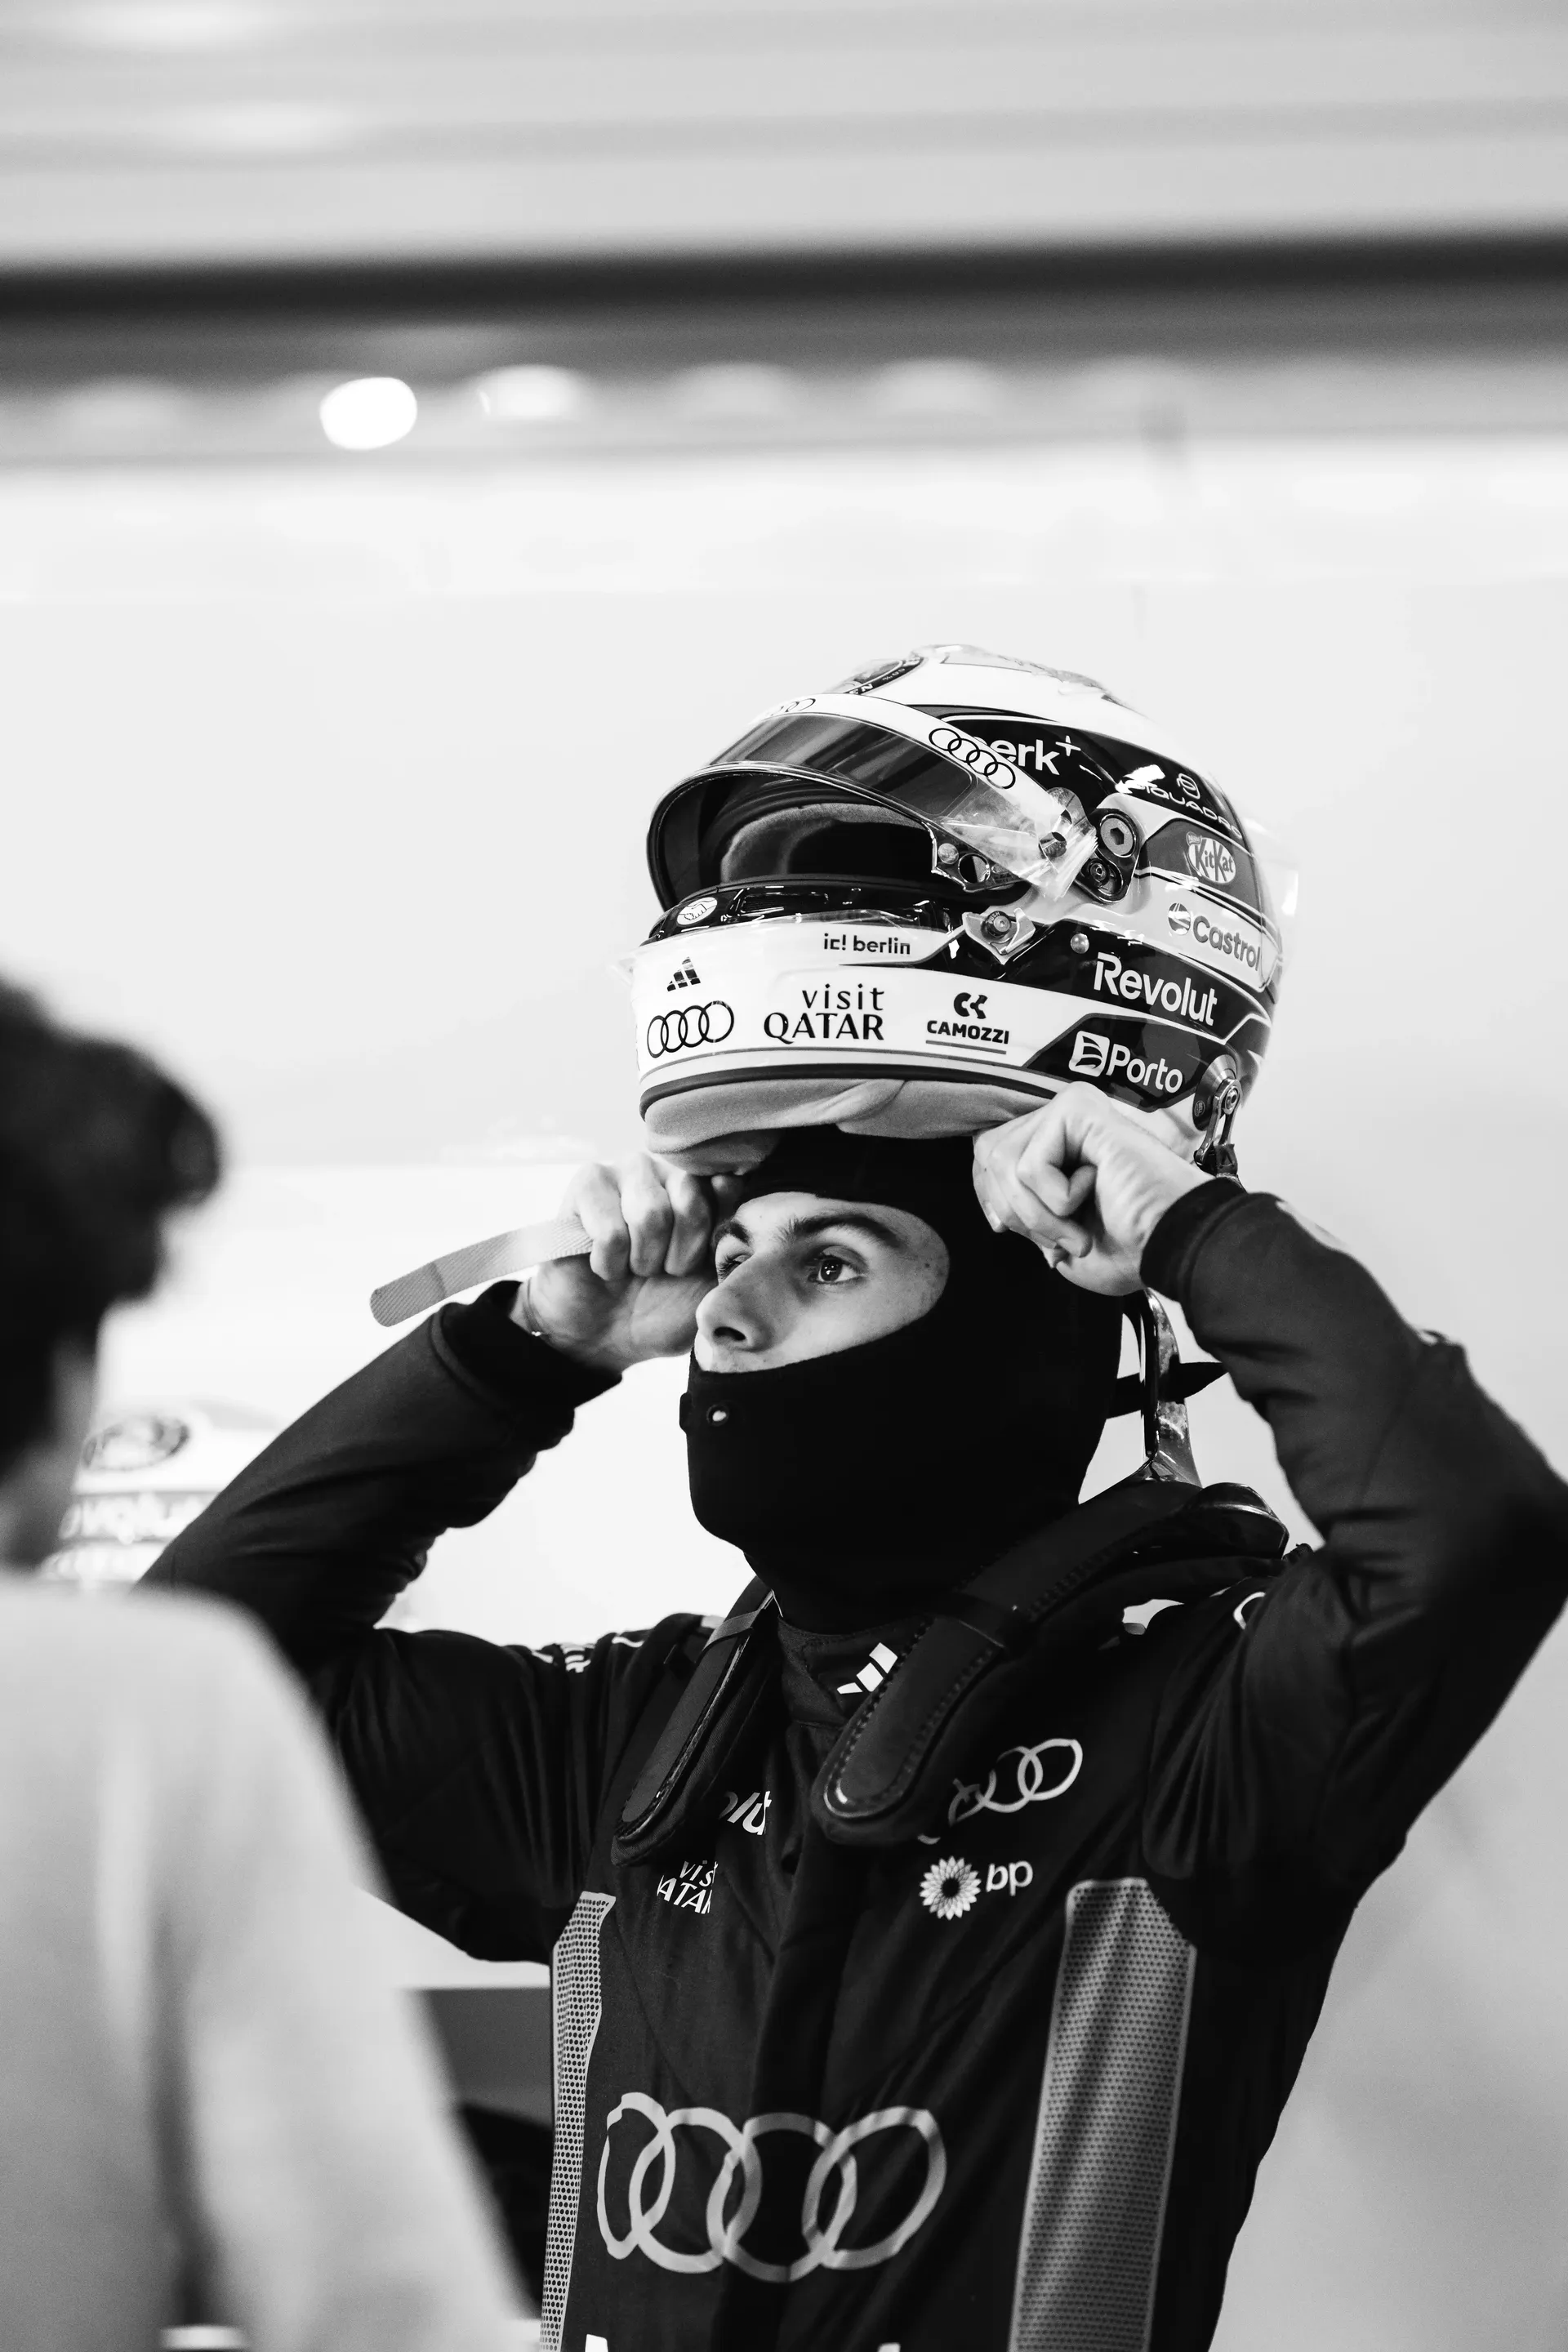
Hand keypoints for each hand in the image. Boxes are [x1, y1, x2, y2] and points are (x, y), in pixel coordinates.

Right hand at [516, 1156, 740, 1374]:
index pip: (727, 1185)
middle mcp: (669, 1167)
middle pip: (690, 1198)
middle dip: (680, 1253)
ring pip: (649, 1214)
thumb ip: (731, 1232)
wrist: (609, 1337)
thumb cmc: (665, 1305)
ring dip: (642, 1260)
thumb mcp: (714, 1279)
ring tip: (633, 1268)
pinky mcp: (587, 1182)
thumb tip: (729, 1180)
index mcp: (706, 1185)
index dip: (711, 1239)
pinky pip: (610, 1231)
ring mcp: (626, 1170)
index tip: (699, 1263)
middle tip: (663, 1271)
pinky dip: (609, 1264)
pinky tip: (604, 1265)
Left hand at [971, 1084, 1209, 1294]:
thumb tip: (993, 1202)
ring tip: (1079, 1227)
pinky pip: (1028, 1164)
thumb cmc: (1131, 1245)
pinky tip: (1096, 1192)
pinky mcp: (1077, 1109)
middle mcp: (1062, 1117)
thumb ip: (1021, 1210)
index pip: (989, 1153)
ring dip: (1039, 1214)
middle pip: (987, 1155)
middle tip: (1063, 1235)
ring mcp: (1070, 1108)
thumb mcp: (1056, 1236)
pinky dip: (1055, 1201)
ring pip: (1004, 1162)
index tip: (1009, 1228)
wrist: (1171, 1243)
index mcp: (1059, 1141)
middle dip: (1016, 1211)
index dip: (990, 1196)